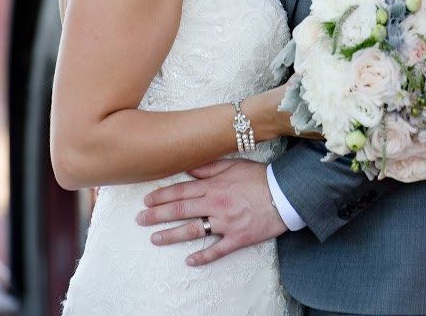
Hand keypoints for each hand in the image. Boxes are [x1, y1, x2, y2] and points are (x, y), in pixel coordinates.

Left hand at [135, 158, 287, 265]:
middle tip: (140, 220)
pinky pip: (218, 250)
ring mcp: (225, 223)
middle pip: (181, 210)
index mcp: (213, 186)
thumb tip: (187, 168)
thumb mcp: (233, 164)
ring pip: (193, 230)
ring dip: (172, 235)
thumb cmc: (260, 177)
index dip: (162, 196)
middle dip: (157, 215)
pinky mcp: (237, 238)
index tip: (146, 201)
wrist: (285, 194)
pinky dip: (203, 257)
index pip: (181, 191)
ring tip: (154, 239)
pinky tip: (190, 261)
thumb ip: (208, 167)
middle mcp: (215, 204)